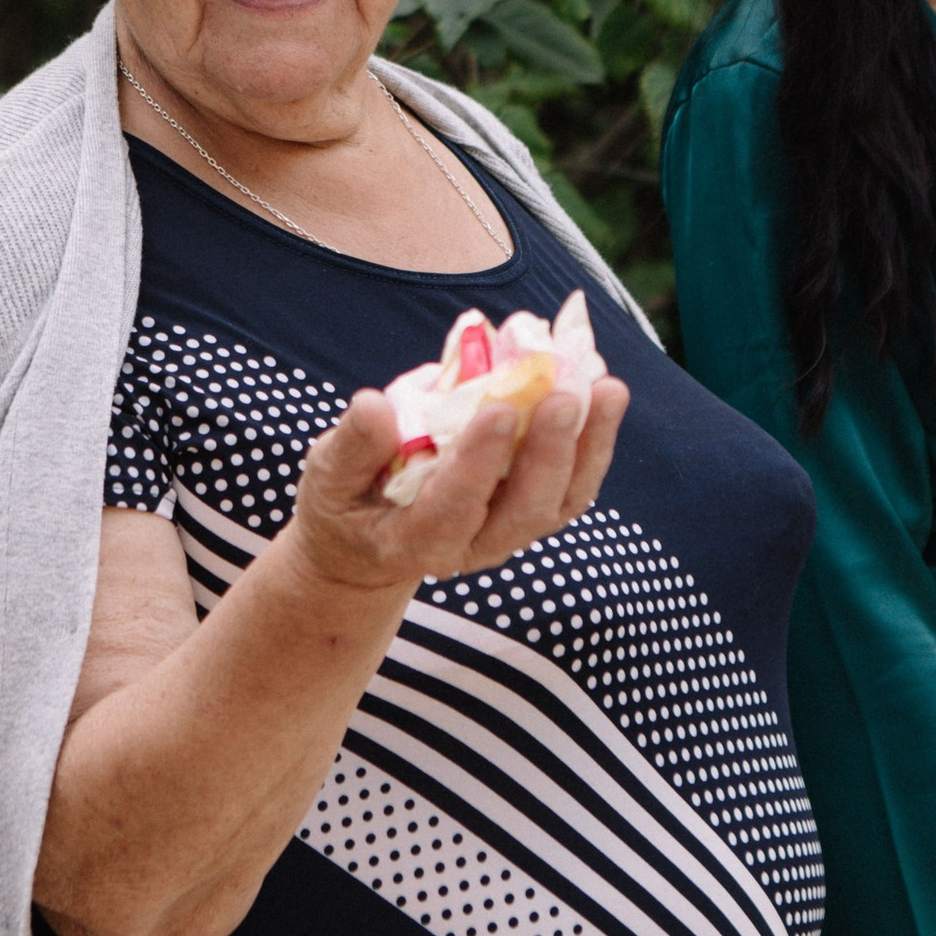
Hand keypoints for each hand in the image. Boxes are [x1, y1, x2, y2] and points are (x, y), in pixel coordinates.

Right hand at [289, 371, 630, 595]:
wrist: (370, 546)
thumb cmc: (345, 503)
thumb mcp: (328, 477)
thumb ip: (351, 447)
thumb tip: (374, 405)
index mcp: (415, 542)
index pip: (454, 509)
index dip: (478, 462)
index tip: (498, 408)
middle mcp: (473, 548)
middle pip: (524, 511)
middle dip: (549, 452)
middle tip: (566, 395)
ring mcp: (508, 534)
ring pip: (560, 501)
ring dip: (589, 445)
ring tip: (607, 387)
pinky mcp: (531, 513)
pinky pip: (572, 486)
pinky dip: (594, 442)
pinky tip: (604, 391)